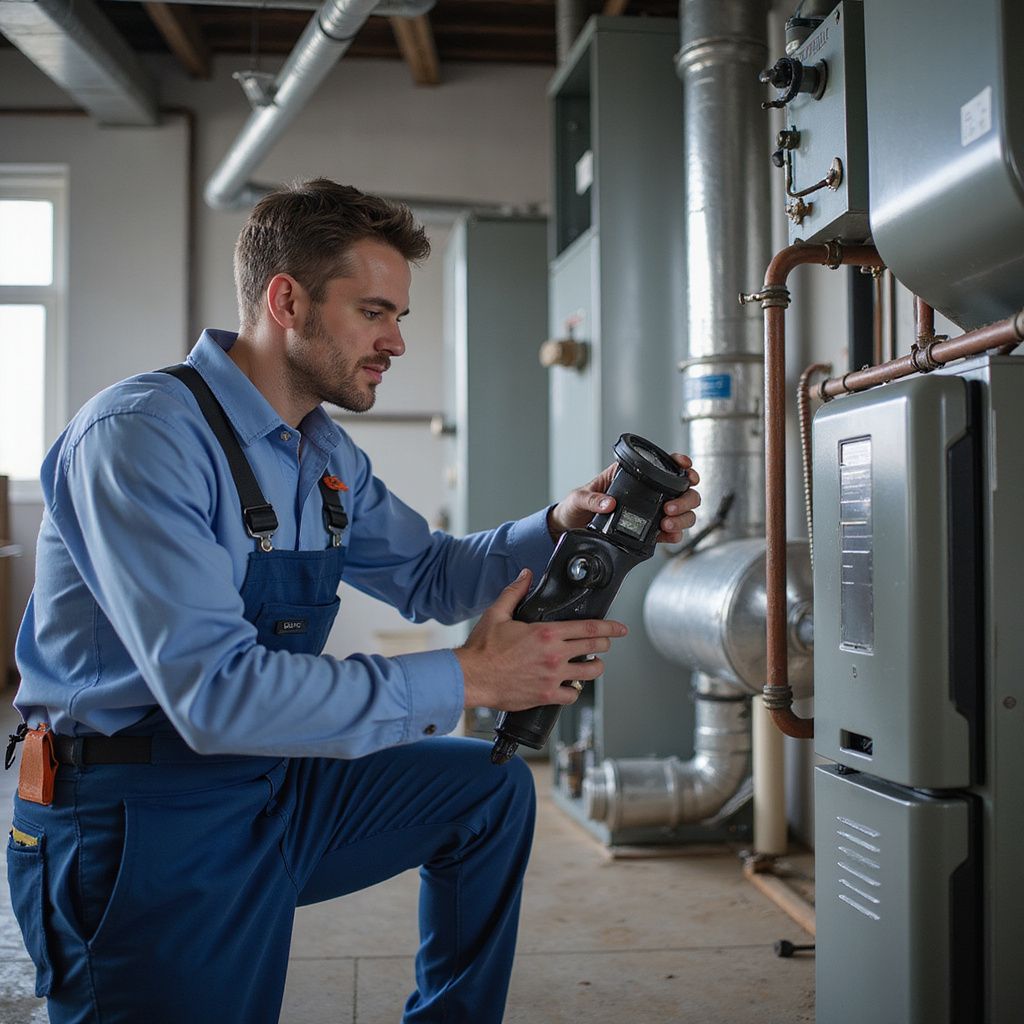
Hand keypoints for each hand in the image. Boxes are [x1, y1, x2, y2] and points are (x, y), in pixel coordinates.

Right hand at [455, 569, 627, 710]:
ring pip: (590, 673)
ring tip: (590, 665)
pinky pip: (573, 695)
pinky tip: (570, 686)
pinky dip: (574, 690)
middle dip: (604, 645)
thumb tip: (526, 575)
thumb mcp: (497, 613)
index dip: (611, 628)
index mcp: (546, 633)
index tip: (620, 629)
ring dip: (594, 667)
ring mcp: (553, 677)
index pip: (590, 628)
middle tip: (605, 644)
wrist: (471, 677)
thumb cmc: (482, 649)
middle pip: (595, 648)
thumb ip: (515, 592)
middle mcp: (554, 655)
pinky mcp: (546, 695)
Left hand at [546, 454, 700, 543]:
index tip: (685, 468)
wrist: (570, 528)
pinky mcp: (648, 531)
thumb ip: (592, 499)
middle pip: (682, 490)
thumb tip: (608, 503)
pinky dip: (675, 534)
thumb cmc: (575, 506)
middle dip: (685, 498)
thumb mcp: (579, 497)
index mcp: (630, 476)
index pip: (662, 465)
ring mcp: (650, 512)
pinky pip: (670, 532)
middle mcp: (645, 493)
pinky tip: (669, 535)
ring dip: (683, 517)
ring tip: (667, 523)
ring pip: (682, 511)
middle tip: (671, 507)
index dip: (679, 464)